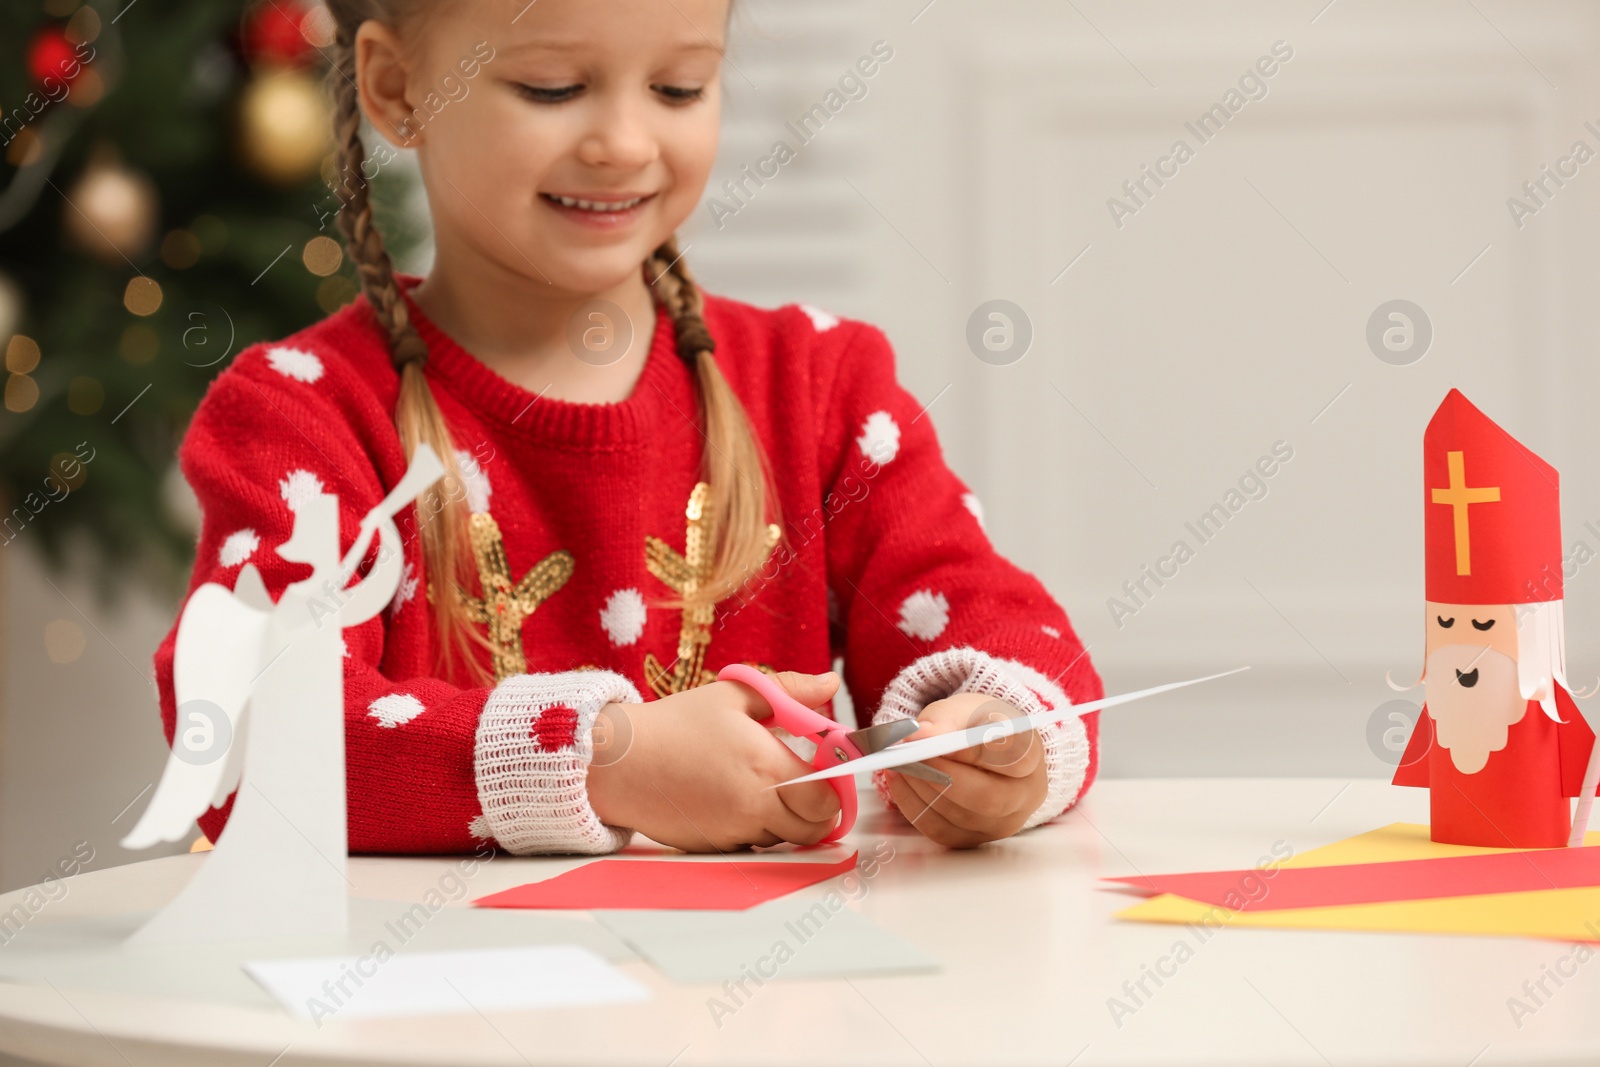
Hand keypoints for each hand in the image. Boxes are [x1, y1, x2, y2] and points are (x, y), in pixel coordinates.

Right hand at [586, 672, 843, 852]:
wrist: (618, 762)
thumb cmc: (675, 724)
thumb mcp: (733, 693)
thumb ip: (789, 690)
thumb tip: (829, 686)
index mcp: (766, 768)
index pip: (827, 799)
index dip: (833, 786)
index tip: (822, 766)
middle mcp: (754, 808)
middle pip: (814, 828)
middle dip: (816, 807)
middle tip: (801, 779)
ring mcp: (733, 832)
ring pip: (783, 837)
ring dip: (785, 818)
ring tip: (760, 784)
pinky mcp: (714, 846)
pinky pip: (751, 844)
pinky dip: (754, 828)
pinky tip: (733, 798)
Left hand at [882, 693, 1046, 847]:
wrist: (983, 750)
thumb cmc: (978, 727)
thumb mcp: (966, 709)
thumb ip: (945, 718)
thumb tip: (919, 736)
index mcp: (1032, 758)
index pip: (1013, 759)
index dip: (975, 752)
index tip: (937, 740)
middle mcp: (1024, 797)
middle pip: (988, 798)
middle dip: (943, 777)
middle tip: (910, 756)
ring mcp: (1001, 824)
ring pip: (961, 817)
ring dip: (923, 789)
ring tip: (899, 764)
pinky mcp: (974, 838)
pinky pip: (941, 830)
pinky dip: (914, 806)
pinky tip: (900, 781)